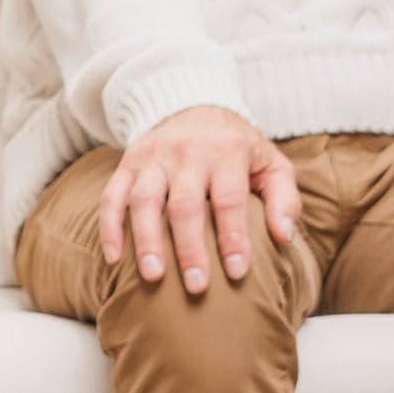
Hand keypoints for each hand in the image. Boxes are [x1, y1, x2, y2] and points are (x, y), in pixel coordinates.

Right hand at [99, 105, 301, 294]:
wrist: (194, 105)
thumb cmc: (237, 150)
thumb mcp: (271, 164)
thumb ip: (283, 199)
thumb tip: (283, 237)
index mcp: (227, 151)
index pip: (229, 199)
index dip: (233, 237)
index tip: (237, 273)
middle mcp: (187, 151)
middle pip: (185, 204)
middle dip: (190, 248)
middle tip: (196, 287)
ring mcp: (153, 157)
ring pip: (145, 200)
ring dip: (147, 240)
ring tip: (153, 277)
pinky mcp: (128, 163)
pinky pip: (112, 196)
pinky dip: (110, 227)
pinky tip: (114, 259)